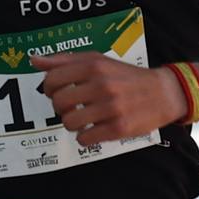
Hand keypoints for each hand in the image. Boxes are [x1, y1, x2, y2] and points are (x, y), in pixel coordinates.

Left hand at [35, 53, 181, 147]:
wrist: (163, 92)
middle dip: (60, 108)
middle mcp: (102, 85)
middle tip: (71, 107)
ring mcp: (111, 108)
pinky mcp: (119, 128)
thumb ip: (65, 61)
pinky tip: (93, 130)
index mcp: (94, 66)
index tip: (57, 92)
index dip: (48, 89)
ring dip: (72, 124)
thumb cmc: (125, 76)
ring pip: (69, 123)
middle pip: (58, 103)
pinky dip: (85, 137)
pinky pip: (85, 139)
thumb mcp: (97, 61)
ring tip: (83, 119)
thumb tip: (34, 60)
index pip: (52, 80)